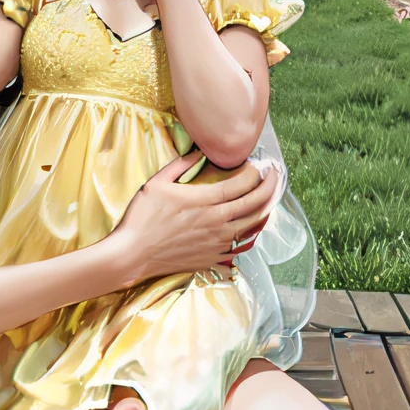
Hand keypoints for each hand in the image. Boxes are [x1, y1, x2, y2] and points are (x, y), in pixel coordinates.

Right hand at [104, 156, 276, 290]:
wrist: (133, 254)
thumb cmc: (142, 217)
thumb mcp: (157, 183)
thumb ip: (181, 165)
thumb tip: (200, 151)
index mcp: (204, 201)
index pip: (240, 185)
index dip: (254, 173)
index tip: (259, 164)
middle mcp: (216, 222)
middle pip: (254, 203)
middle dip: (270, 187)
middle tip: (276, 175)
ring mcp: (217, 242)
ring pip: (253, 225)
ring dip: (266, 208)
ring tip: (271, 196)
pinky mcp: (214, 257)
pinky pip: (242, 244)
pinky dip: (253, 232)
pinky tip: (255, 224)